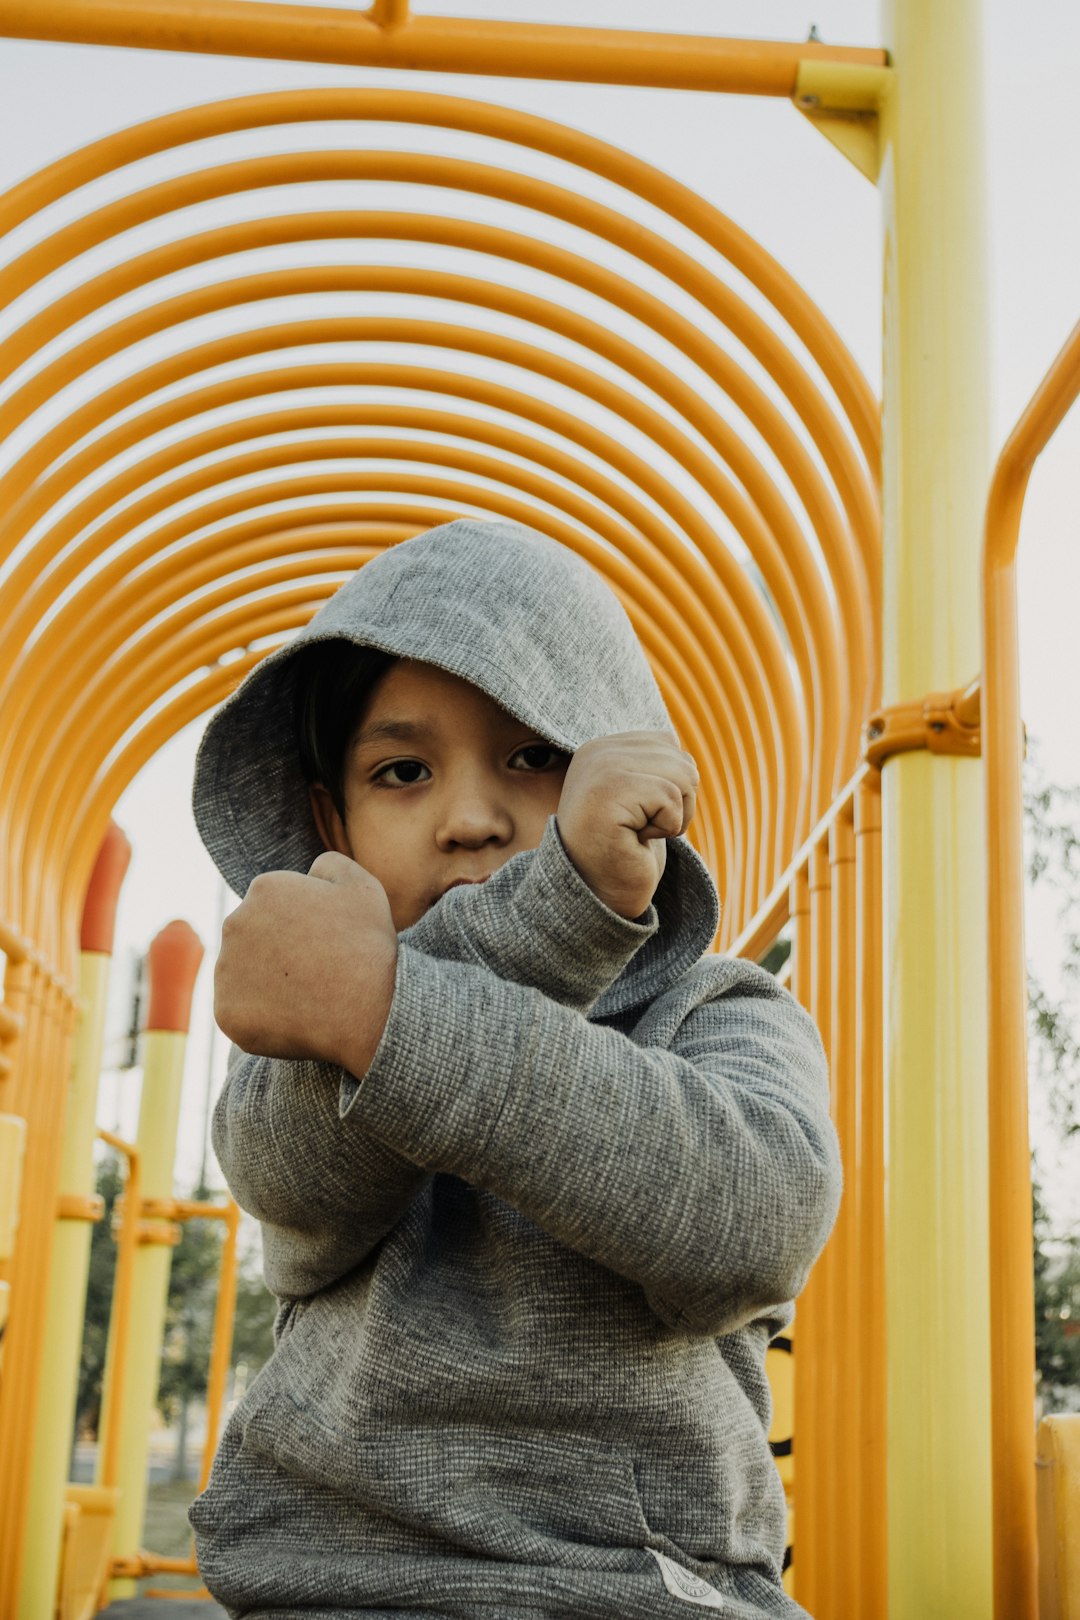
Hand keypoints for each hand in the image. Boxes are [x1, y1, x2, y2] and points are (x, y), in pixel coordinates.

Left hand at [214, 853, 398, 1076]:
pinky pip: (240, 1013)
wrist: (370, 1011)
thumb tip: (310, 872)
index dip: (301, 927)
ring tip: (305, 998)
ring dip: (266, 984)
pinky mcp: (226, 1012)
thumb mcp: (362, 887)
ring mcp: (226, 970)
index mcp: (264, 889)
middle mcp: (235, 924)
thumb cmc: (368, 948)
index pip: (273, 907)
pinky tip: (293, 1019)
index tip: (323, 944)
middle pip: (253, 939)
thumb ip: (329, 866)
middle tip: (315, 972)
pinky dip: (261, 1019)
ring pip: (243, 976)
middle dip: (277, 953)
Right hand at [555, 731, 698, 919]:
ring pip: (683, 776)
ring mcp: (601, 769)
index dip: (669, 787)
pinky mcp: (610, 792)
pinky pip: (672, 800)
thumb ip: (652, 766)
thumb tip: (679, 748)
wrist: (597, 897)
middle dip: (675, 804)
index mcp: (601, 748)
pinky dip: (666, 829)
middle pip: (681, 760)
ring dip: (673, 816)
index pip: (668, 744)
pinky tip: (635, 841)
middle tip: (638, 829)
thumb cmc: (624, 852)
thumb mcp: (640, 799)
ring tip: (638, 833)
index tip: (634, 814)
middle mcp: (597, 751)